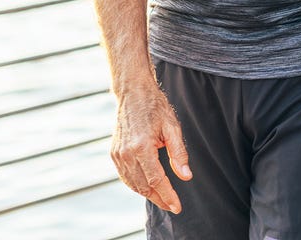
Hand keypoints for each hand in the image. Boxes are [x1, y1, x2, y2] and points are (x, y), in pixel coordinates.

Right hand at [110, 85, 191, 212]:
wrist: (133, 93)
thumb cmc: (155, 107)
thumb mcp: (172, 127)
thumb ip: (179, 153)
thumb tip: (186, 176)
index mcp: (142, 146)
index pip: (157, 180)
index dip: (168, 195)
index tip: (177, 206)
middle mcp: (126, 153)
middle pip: (144, 186)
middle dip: (160, 199)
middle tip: (173, 206)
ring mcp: (118, 154)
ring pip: (133, 184)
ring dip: (148, 195)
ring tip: (163, 199)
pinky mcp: (114, 153)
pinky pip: (125, 176)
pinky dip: (136, 186)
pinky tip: (147, 188)